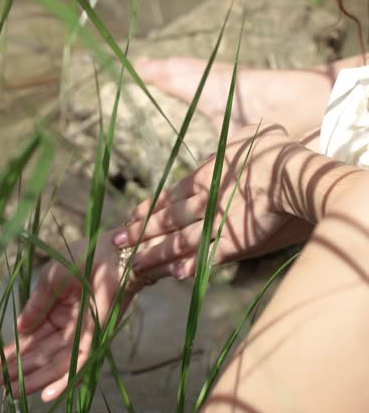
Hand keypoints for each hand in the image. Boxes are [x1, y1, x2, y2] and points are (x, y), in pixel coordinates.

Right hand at [0, 233, 138, 401]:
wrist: (110, 255)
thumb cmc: (82, 260)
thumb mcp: (50, 282)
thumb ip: (36, 307)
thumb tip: (19, 329)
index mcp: (53, 314)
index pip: (29, 339)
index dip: (10, 353)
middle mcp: (66, 329)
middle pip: (39, 356)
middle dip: (17, 371)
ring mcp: (81, 336)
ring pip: (54, 366)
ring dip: (35, 381)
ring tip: (12, 394)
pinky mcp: (96, 340)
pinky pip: (78, 365)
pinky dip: (63, 381)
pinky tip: (46, 395)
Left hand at [112, 124, 312, 278]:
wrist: (296, 174)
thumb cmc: (276, 150)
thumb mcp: (247, 138)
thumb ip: (232, 145)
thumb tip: (227, 143)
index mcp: (206, 174)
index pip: (169, 194)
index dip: (149, 207)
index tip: (130, 216)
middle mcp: (206, 199)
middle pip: (167, 218)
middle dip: (140, 231)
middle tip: (116, 240)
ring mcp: (218, 221)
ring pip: (180, 239)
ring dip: (156, 252)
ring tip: (134, 264)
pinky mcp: (234, 240)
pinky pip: (208, 255)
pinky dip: (192, 264)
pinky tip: (175, 275)